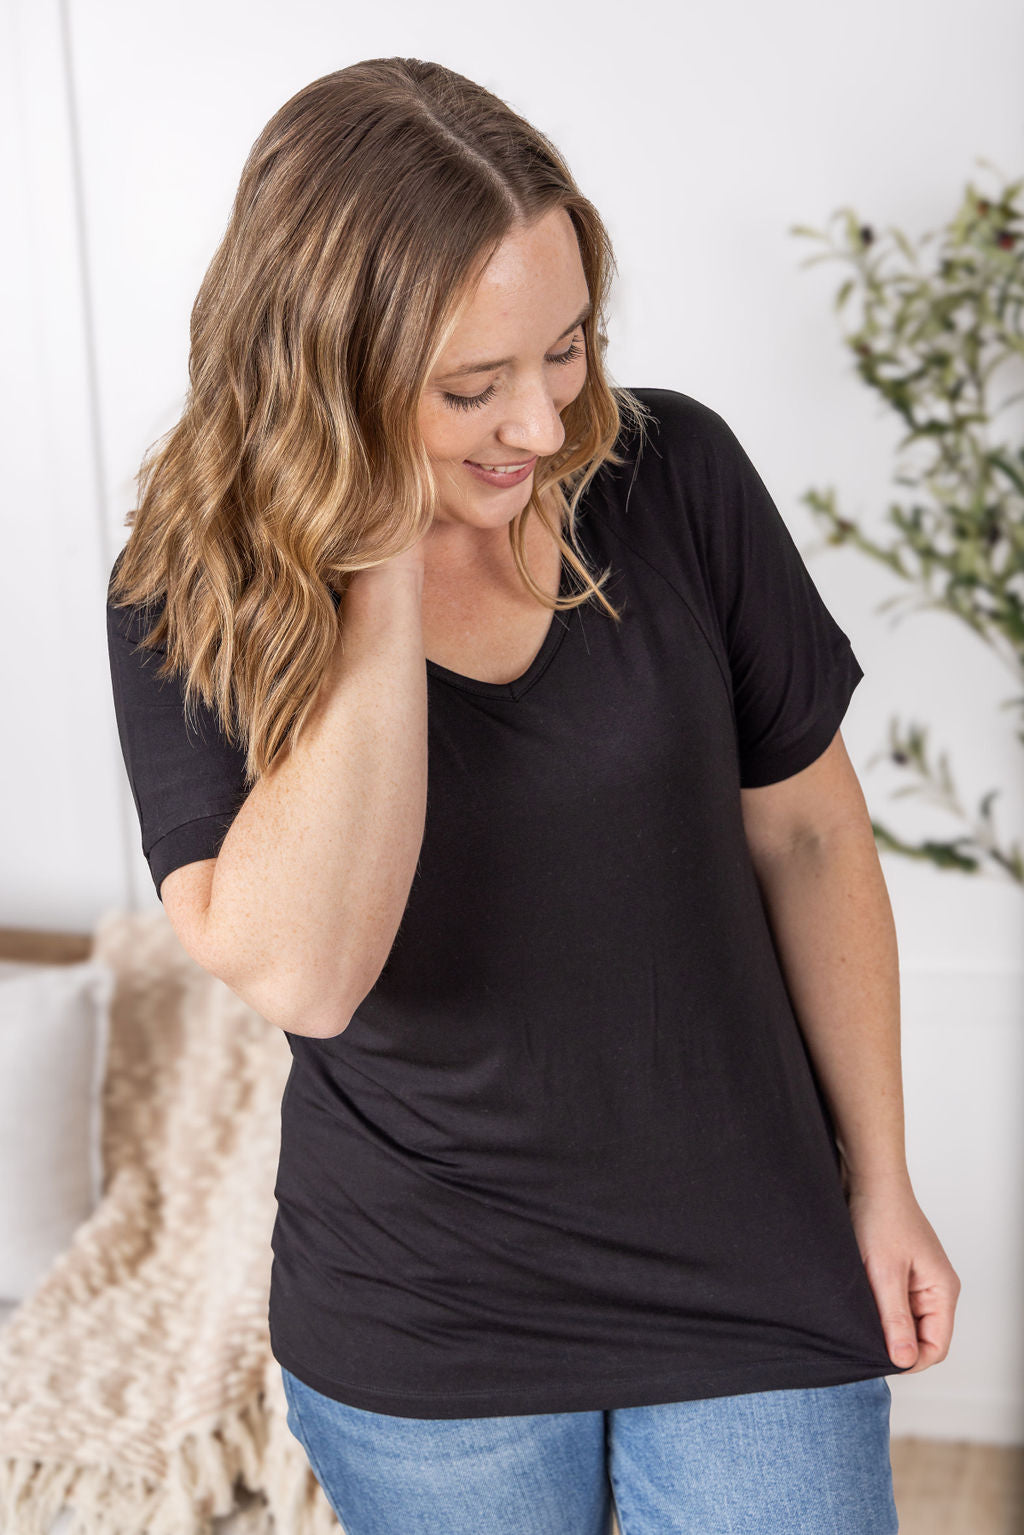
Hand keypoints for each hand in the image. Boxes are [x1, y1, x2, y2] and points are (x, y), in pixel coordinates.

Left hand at [845, 1181, 960, 1372]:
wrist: (867, 1178)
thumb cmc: (881, 1216)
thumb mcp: (884, 1273)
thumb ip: (894, 1318)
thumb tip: (904, 1361)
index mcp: (942, 1290)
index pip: (936, 1347)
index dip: (910, 1360)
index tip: (879, 1359)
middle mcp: (934, 1288)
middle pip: (920, 1336)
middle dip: (894, 1342)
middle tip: (863, 1339)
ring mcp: (916, 1280)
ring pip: (903, 1320)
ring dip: (882, 1323)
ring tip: (858, 1316)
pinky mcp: (898, 1271)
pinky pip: (891, 1303)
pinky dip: (875, 1307)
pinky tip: (857, 1300)